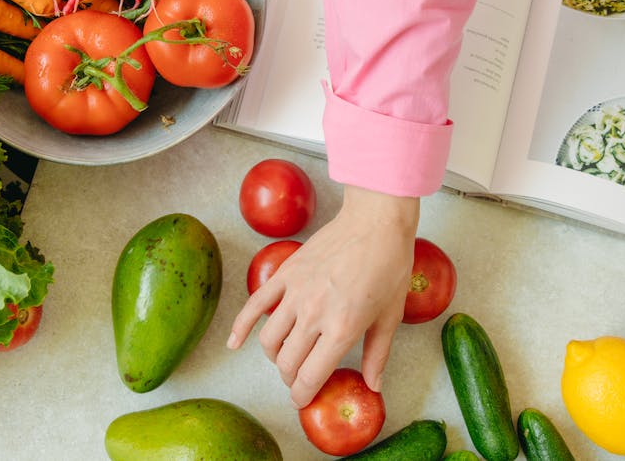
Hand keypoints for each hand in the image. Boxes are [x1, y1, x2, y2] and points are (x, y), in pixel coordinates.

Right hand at [227, 185, 417, 407]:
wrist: (375, 222)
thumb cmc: (389, 267)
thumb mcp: (390, 317)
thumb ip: (378, 355)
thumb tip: (373, 386)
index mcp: (342, 329)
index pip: (309, 377)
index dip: (303, 396)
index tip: (303, 400)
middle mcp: (314, 315)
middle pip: (286, 363)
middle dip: (290, 379)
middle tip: (300, 379)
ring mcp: (295, 293)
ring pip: (269, 341)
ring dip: (274, 357)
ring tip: (286, 357)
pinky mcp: (285, 274)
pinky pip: (254, 305)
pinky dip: (240, 327)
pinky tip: (234, 343)